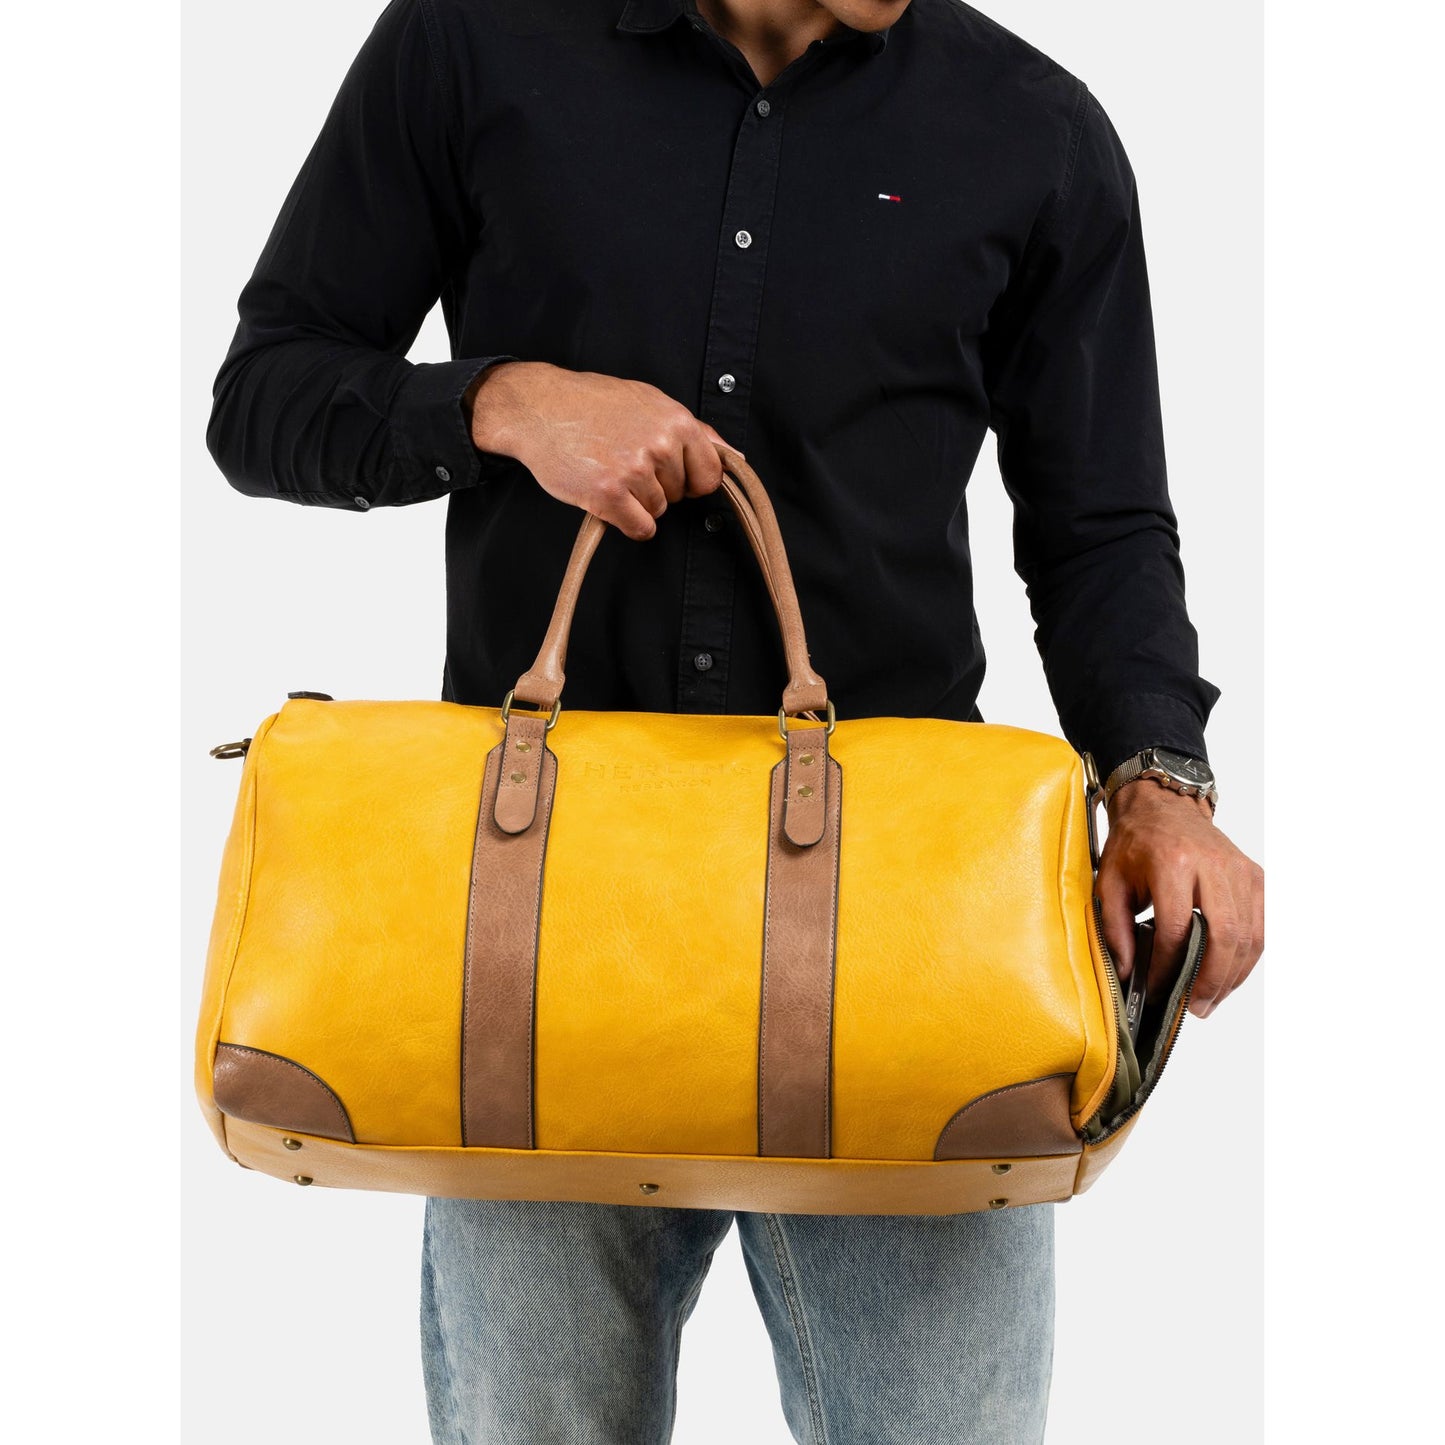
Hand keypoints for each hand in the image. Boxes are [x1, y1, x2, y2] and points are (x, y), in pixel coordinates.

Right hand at [466, 361, 734, 539]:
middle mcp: (660, 445)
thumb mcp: (649, 402)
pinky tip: (607, 497)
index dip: (689, 480)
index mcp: (676, 421)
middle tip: (623, 460)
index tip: (668, 473)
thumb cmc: (593, 404)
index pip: (709, 476)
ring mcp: (634, 471)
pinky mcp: (608, 495)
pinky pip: (640, 528)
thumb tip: (733, 456)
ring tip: (609, 470)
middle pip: (680, 495)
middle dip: (657, 487)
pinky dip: (626, 522)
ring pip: (658, 512)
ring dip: (636, 502)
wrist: (540, 407)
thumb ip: (694, 431)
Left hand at [1096, 780, 1263, 1017]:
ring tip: (1210, 1001)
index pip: (1176, 929)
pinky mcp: (1255, 877)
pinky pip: (1261, 926)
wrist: (1163, 806)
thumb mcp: (1109, 881)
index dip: (1167, 967)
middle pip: (1224, 935)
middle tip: (1195, 1008)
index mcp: (1172, 862)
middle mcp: (1212, 865)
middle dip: (1210, 980)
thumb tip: (1127, 973)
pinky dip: (1248, 957)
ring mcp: (1240, 870)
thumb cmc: (1135, 844)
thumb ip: (1115, 928)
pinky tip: (1229, 976)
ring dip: (1232, 976)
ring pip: (1249, 935)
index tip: (1155, 991)